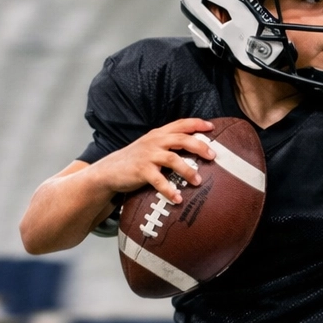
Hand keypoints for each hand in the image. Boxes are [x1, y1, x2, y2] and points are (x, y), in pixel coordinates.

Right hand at [92, 118, 215, 203]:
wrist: (109, 171)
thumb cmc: (135, 160)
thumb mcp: (151, 146)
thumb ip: (168, 143)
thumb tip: (194, 148)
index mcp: (158, 134)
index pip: (180, 124)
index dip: (197, 124)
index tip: (212, 127)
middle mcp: (154, 141)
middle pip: (182, 139)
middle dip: (199, 146)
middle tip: (212, 156)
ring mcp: (148, 155)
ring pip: (173, 159)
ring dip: (188, 170)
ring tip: (198, 181)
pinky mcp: (142, 171)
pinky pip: (159, 181)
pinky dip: (169, 190)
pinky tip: (177, 198)